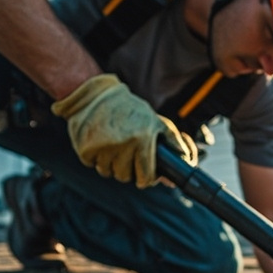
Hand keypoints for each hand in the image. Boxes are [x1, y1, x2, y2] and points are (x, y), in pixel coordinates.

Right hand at [51, 74, 196, 188]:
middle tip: (124, 155)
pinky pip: (91, 164)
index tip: (143, 176)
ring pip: (107, 172)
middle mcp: (124, 143)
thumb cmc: (129, 109)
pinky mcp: (86, 148)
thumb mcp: (154, 120)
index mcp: (142, 138)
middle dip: (126, 170)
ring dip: (109, 164)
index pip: (146, 176)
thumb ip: (171, 140)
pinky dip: (94, 157)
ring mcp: (104, 147)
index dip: (146, 179)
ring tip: (111, 146)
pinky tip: (98, 142)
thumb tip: (186, 160)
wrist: (96, 93)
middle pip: (125, 177)